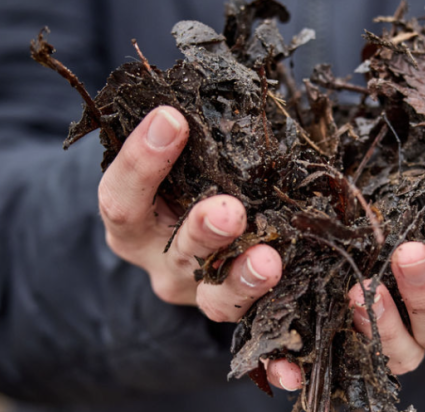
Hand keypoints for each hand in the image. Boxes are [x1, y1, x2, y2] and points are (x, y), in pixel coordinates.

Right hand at [98, 106, 281, 321]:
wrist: (185, 231)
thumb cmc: (178, 181)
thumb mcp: (168, 164)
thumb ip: (179, 140)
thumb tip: (199, 97)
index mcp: (132, 222)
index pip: (122, 199)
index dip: (142, 161)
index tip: (171, 118)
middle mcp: (161, 262)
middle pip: (177, 253)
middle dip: (204, 231)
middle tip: (229, 211)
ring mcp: (199, 292)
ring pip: (218, 298)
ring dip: (244, 279)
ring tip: (269, 261)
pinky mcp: (237, 307)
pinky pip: (258, 310)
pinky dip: (278, 297)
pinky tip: (303, 279)